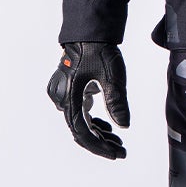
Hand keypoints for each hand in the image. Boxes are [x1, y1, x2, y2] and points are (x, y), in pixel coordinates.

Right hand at [47, 42, 129, 159]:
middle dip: (101, 142)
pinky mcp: (69, 90)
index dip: (98, 146)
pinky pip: (78, 112)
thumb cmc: (98, 50)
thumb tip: (123, 126)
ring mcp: (63, 94)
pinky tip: (106, 127)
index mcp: (70, 97)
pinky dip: (92, 121)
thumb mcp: (112, 77)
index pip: (82, 133)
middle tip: (120, 150)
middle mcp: (62, 98)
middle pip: (80, 130)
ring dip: (97, 133)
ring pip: (79, 122)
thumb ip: (117, 102)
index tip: (115, 154)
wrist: (88, 32)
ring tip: (117, 140)